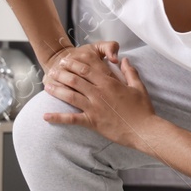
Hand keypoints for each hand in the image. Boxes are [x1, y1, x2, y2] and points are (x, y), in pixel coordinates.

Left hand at [40, 43, 157, 150]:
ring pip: (70, 95)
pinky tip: (46, 116)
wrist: (144, 130)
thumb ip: (130, 72)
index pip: (87, 68)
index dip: (74, 63)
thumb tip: (125, 60)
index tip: (66, 60)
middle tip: (52, 70)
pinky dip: (58, 118)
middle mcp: (99, 93)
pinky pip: (72, 119)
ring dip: (57, 90)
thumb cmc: (143, 109)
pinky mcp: (92, 121)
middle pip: (75, 79)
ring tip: (47, 86)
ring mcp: (94, 107)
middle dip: (62, 73)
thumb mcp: (139, 87)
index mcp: (109, 83)